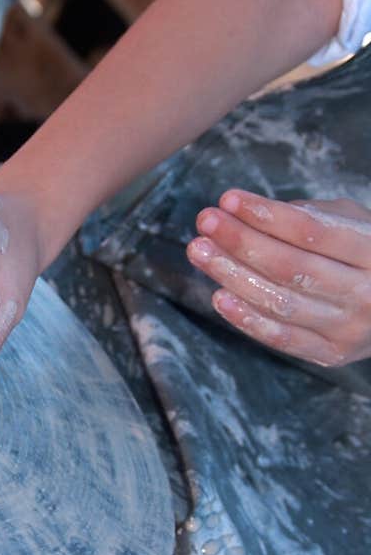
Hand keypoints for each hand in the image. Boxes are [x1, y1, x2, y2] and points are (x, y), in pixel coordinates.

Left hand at [186, 191, 370, 366]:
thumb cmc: (367, 253)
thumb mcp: (355, 222)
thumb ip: (312, 215)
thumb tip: (250, 212)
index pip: (313, 231)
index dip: (267, 214)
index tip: (228, 199)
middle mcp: (368, 292)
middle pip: (291, 267)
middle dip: (241, 241)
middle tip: (204, 222)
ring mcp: (350, 329)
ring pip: (281, 302)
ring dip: (233, 276)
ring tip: (200, 252)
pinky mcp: (332, 355)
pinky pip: (283, 339)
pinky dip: (247, 319)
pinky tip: (218, 296)